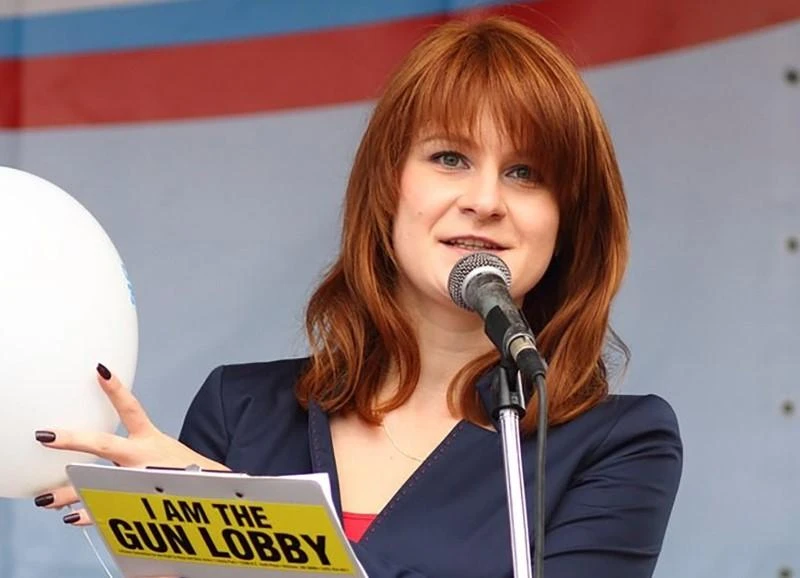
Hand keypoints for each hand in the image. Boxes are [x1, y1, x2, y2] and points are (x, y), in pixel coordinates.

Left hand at [34, 363, 227, 524]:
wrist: (212, 490)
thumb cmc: (186, 470)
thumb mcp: (166, 451)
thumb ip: (141, 447)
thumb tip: (109, 447)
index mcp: (152, 440)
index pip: (132, 409)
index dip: (116, 390)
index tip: (99, 371)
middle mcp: (143, 457)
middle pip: (105, 445)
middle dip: (74, 440)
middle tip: (46, 435)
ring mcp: (138, 479)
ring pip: (98, 483)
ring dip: (68, 492)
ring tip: (44, 498)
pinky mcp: (139, 501)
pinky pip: (109, 509)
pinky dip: (89, 514)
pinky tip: (73, 517)